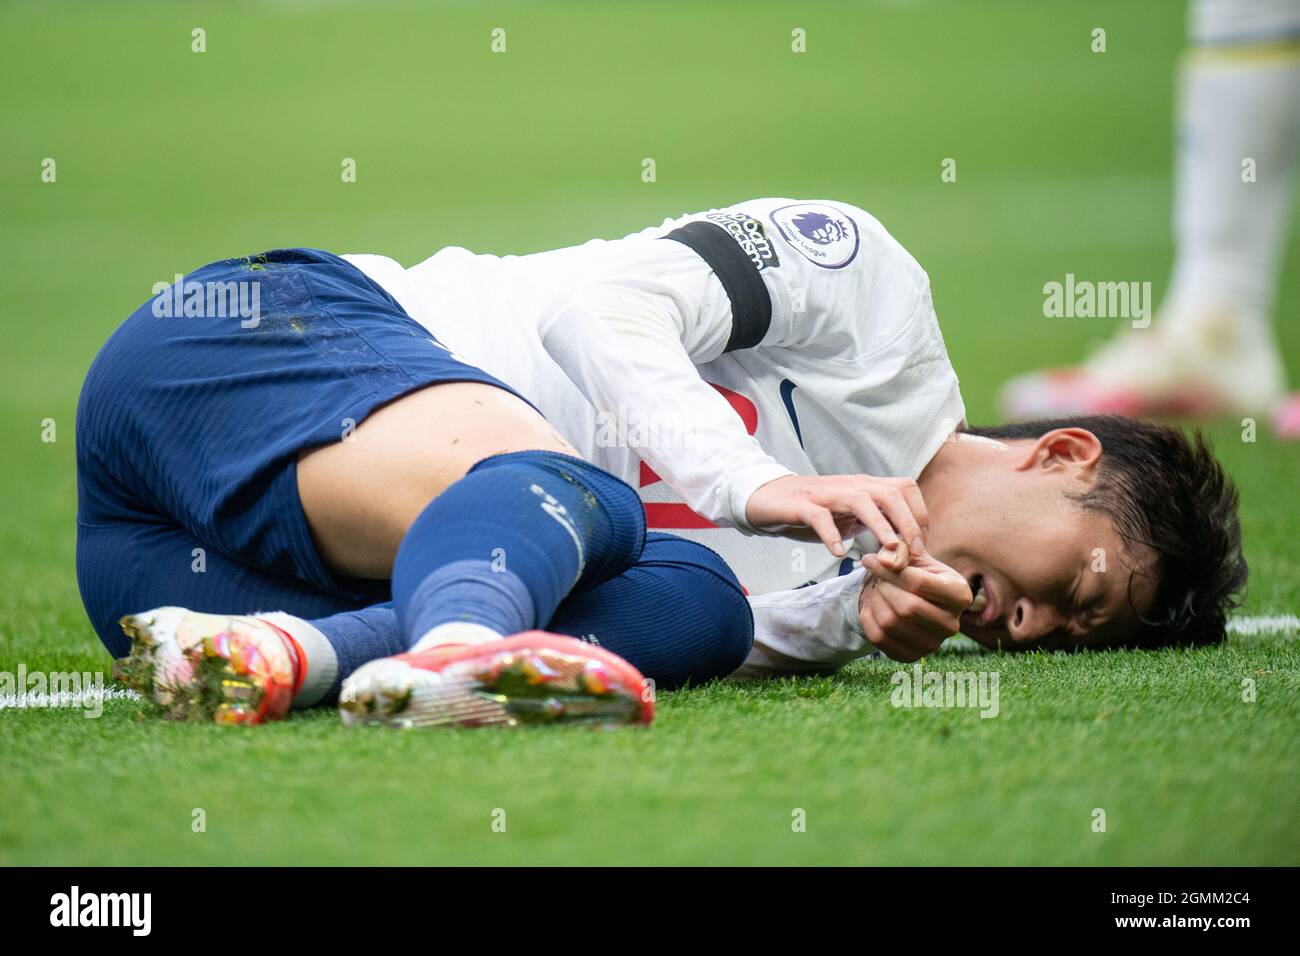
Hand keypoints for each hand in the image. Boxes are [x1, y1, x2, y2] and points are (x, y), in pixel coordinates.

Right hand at [744, 473, 927, 556]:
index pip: (904, 488)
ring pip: (860, 501)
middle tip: (913, 552)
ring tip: (889, 551)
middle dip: (908, 523)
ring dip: (880, 525)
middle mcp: (849, 486)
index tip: (920, 545)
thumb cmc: (813, 512)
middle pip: (889, 493)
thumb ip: (875, 525)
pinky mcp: (800, 505)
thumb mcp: (850, 518)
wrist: (766, 499)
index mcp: (864, 487)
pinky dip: (831, 534)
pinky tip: (839, 553)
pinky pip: (819, 517)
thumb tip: (906, 548)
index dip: (918, 515)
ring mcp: (825, 494)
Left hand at [858, 543, 971, 660]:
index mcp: (961, 594)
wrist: (906, 597)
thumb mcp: (911, 553)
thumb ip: (900, 550)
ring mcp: (933, 644)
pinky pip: (879, 638)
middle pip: (908, 607)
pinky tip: (872, 606)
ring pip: (891, 622)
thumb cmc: (912, 571)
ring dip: (875, 601)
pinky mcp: (911, 656)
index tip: (870, 560)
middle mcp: (952, 624)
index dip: (888, 570)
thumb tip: (885, 561)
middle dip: (883, 588)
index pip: (919, 583)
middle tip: (877, 579)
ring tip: (875, 591)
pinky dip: (868, 618)